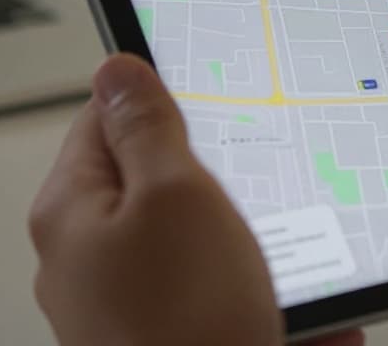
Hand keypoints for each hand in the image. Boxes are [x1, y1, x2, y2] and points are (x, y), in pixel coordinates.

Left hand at [29, 54, 363, 345]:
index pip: (105, 119)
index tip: (215, 99)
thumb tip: (117, 69)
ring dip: (262, 251)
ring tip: (299, 264)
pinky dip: (270, 304)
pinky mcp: (172, 338)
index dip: (166, 103)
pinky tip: (313, 322)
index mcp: (74, 211)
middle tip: (266, 188)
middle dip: (229, 185)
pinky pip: (228, 301)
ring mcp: (129, 305)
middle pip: (162, 183)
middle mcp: (91, 258)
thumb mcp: (175, 194)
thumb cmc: (184, 326)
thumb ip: (145, 126)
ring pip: (206, 248)